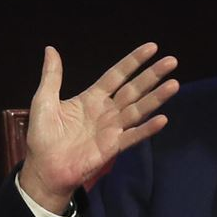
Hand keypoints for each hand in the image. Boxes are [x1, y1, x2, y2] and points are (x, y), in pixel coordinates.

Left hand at [19, 42, 177, 212]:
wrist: (43, 168)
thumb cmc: (43, 136)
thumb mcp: (44, 100)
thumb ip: (52, 76)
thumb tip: (51, 48)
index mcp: (92, 98)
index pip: (117, 75)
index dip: (133, 61)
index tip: (152, 47)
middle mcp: (106, 111)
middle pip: (134, 89)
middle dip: (152, 75)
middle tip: (172, 61)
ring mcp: (112, 129)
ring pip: (138, 109)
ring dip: (156, 98)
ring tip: (174, 84)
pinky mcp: (112, 147)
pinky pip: (133, 136)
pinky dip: (147, 129)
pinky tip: (162, 119)